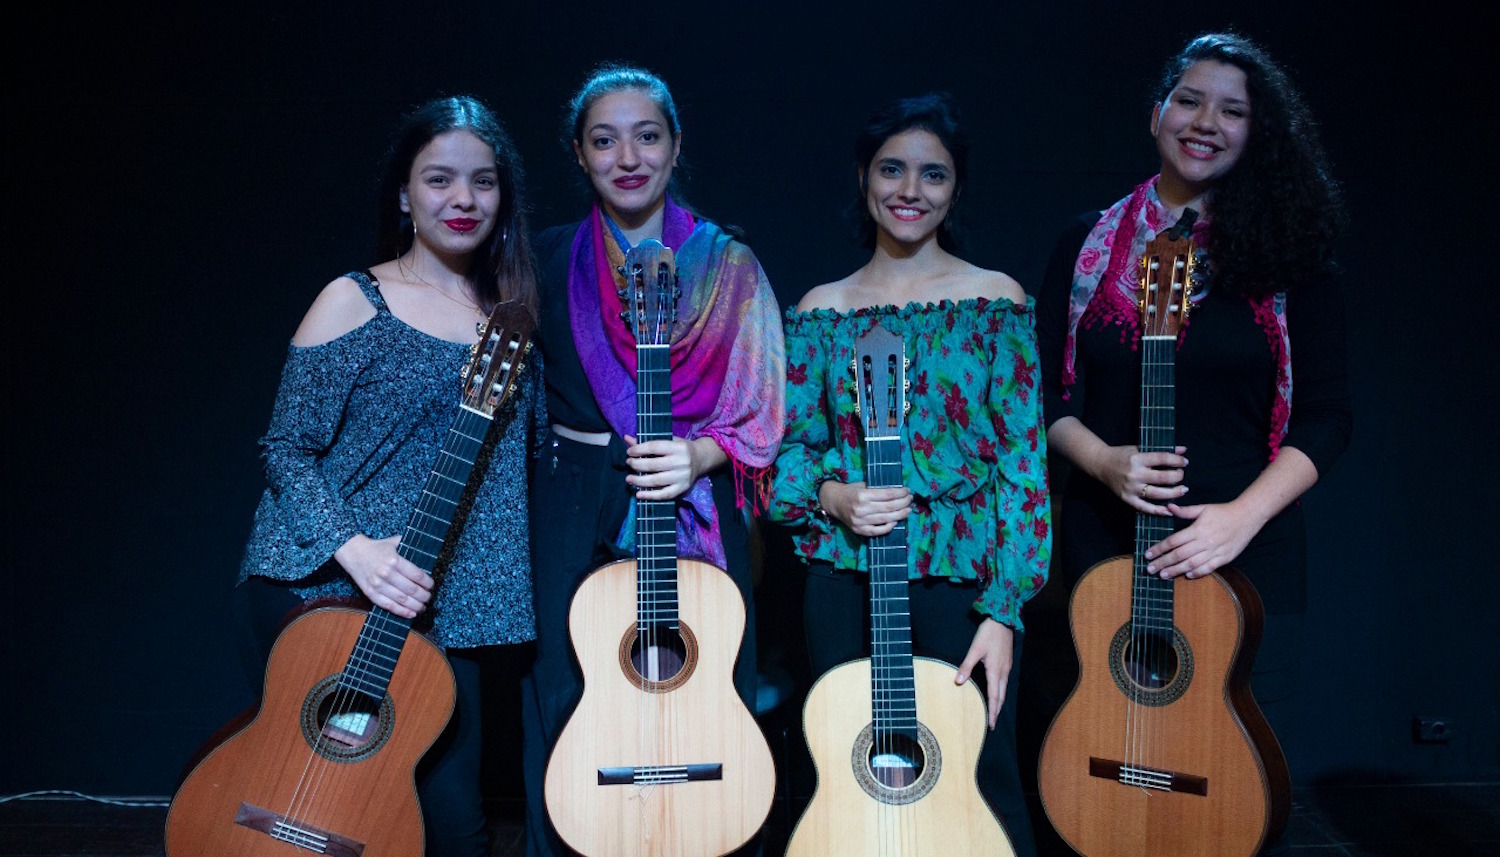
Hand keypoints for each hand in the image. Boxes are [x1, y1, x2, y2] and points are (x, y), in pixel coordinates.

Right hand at [334, 534, 433, 617]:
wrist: (353, 553)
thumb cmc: (377, 548)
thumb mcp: (394, 542)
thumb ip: (410, 546)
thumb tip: (427, 550)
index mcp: (394, 560)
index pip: (417, 575)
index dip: (428, 583)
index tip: (431, 586)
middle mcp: (386, 573)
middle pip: (411, 589)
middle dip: (424, 596)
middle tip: (429, 598)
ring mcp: (377, 585)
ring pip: (401, 600)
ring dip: (416, 606)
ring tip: (423, 607)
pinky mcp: (370, 593)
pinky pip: (388, 606)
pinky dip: (401, 612)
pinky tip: (411, 614)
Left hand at [624, 435, 724, 500]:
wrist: (701, 459)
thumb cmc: (680, 449)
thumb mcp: (668, 441)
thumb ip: (647, 442)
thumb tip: (627, 438)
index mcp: (678, 447)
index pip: (654, 447)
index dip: (639, 450)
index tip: (629, 452)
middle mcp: (681, 462)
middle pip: (653, 465)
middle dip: (636, 465)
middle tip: (628, 464)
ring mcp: (682, 477)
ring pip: (656, 481)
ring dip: (639, 481)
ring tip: (629, 478)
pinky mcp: (682, 489)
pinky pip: (664, 494)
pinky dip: (650, 495)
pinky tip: (638, 494)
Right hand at [819, 480, 910, 536]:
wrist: (834, 502)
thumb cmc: (851, 491)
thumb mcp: (863, 485)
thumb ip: (878, 489)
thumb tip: (899, 491)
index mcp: (863, 495)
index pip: (888, 494)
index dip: (900, 493)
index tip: (908, 490)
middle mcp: (861, 509)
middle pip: (890, 507)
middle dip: (903, 503)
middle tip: (910, 500)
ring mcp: (860, 522)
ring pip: (887, 519)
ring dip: (901, 514)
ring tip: (908, 510)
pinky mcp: (859, 530)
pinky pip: (878, 531)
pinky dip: (890, 526)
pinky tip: (896, 520)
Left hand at [955, 619, 1013, 729]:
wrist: (1003, 619)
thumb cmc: (988, 633)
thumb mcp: (975, 649)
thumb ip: (966, 666)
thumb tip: (958, 682)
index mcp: (995, 671)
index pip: (994, 697)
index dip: (992, 712)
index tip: (991, 725)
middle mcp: (1004, 672)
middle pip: (1001, 696)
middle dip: (997, 710)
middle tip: (992, 723)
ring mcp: (1007, 667)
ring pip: (1004, 689)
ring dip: (999, 702)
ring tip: (994, 711)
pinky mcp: (1007, 662)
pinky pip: (1004, 682)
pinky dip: (1000, 691)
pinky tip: (996, 692)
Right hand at [1096, 444, 1188, 513]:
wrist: (1100, 464)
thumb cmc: (1122, 455)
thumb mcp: (1139, 449)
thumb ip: (1161, 451)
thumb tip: (1183, 450)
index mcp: (1137, 458)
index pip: (1162, 459)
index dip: (1177, 461)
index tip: (1185, 462)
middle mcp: (1134, 474)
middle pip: (1163, 478)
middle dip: (1177, 477)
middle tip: (1182, 476)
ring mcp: (1131, 488)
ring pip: (1157, 494)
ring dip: (1173, 493)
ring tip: (1182, 490)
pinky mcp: (1127, 498)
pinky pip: (1144, 507)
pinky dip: (1157, 511)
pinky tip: (1168, 510)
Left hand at [1145, 501, 1260, 578]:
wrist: (1248, 516)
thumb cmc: (1223, 512)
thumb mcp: (1203, 508)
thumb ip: (1184, 511)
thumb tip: (1168, 507)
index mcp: (1197, 529)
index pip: (1173, 541)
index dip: (1159, 548)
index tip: (1147, 554)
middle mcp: (1205, 541)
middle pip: (1179, 555)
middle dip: (1163, 562)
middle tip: (1149, 569)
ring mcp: (1216, 551)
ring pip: (1192, 564)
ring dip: (1176, 571)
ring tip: (1163, 575)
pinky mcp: (1225, 558)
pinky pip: (1209, 568)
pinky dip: (1198, 572)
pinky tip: (1187, 576)